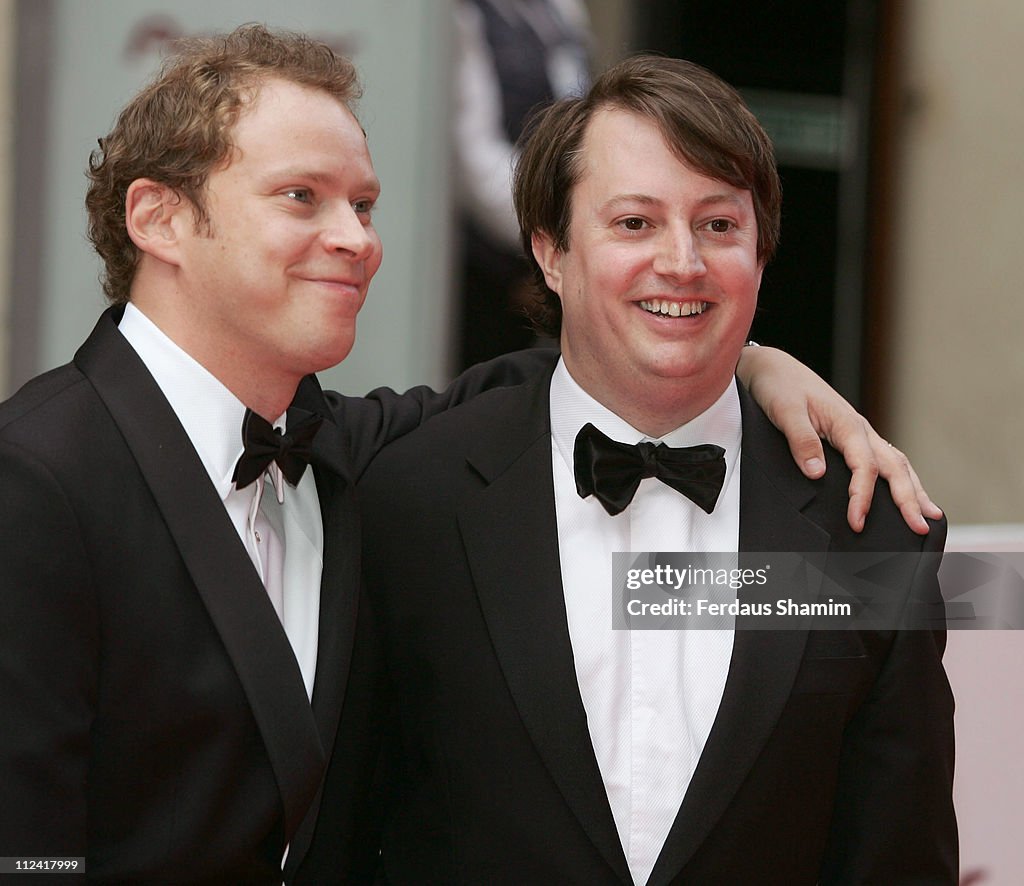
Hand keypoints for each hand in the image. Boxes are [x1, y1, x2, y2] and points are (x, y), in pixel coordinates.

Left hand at [736, 346, 942, 533]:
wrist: (772, 367)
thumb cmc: (779, 386)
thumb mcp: (785, 412)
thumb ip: (802, 441)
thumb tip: (817, 473)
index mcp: (847, 423)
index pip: (865, 467)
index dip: (862, 497)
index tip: (857, 522)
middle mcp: (859, 428)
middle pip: (894, 467)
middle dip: (909, 499)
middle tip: (920, 528)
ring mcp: (858, 432)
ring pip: (895, 462)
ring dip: (913, 489)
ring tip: (929, 514)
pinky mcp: (849, 435)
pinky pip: (882, 459)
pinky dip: (899, 477)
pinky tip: (904, 490)